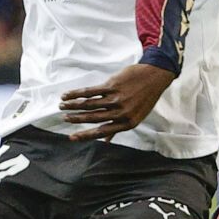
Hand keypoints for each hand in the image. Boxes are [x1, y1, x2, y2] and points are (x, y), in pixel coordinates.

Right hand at [60, 63, 177, 140]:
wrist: (155, 77)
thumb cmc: (145, 98)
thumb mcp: (136, 117)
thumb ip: (119, 128)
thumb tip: (106, 141)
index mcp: (126, 123)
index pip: (101, 131)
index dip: (85, 135)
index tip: (71, 138)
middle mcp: (121, 113)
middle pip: (92, 117)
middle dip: (75, 119)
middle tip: (63, 119)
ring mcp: (116, 99)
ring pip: (89, 104)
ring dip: (73, 105)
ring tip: (62, 105)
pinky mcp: (112, 86)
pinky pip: (90, 91)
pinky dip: (77, 93)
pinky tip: (68, 94)